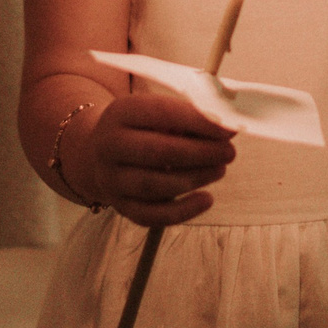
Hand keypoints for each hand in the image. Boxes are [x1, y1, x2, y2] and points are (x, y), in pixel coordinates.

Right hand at [70, 90, 234, 226]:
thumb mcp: (155, 111)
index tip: (229, 128)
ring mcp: (112, 179)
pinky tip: (207, 199)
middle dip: (201, 153)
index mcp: (121, 112)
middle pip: (159, 152)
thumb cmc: (141, 128)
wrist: (97, 152)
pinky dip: (183, 211)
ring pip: (156, 185)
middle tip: (229, 152)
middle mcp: (110, 146)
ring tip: (220, 169)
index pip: (162, 113)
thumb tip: (229, 126)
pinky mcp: (120, 206)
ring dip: (196, 178)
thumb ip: (190, 116)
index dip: (199, 121)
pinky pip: (152, 215)